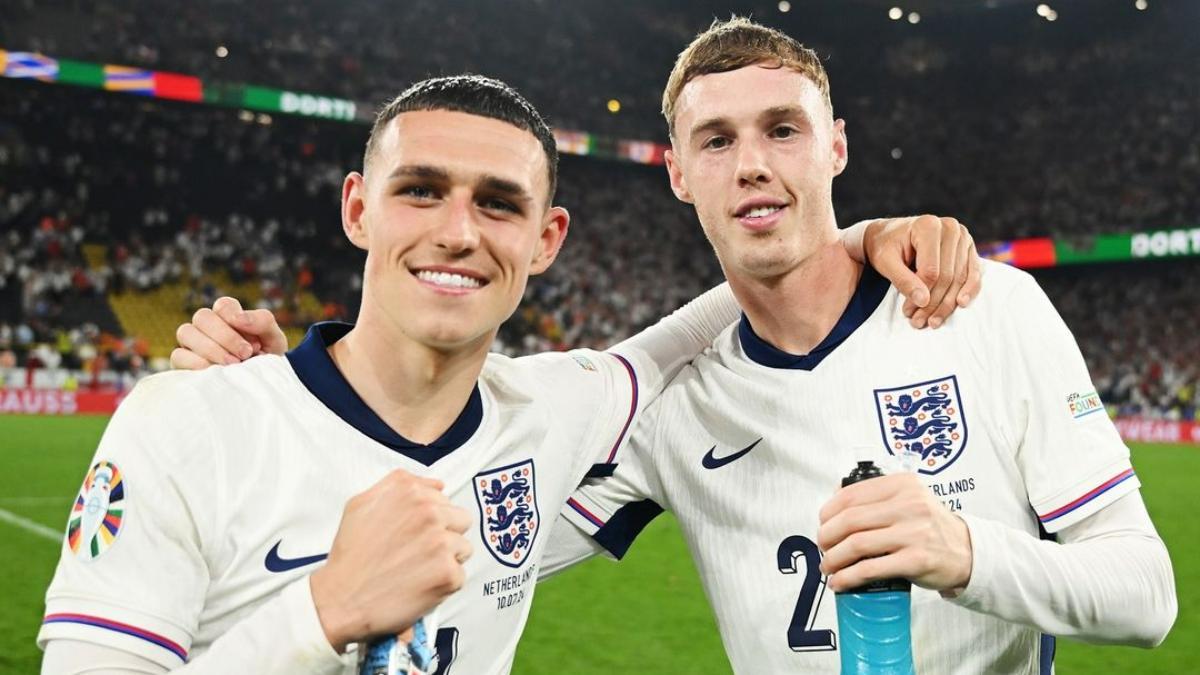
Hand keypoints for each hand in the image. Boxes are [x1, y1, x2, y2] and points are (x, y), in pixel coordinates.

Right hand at [170, 296, 288, 369]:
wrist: (259, 387)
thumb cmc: (266, 359)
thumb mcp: (273, 339)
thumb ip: (262, 321)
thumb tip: (239, 317)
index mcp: (228, 316)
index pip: (223, 305)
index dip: (234, 317)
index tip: (254, 340)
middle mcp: (206, 326)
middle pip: (202, 317)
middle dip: (226, 336)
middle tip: (246, 354)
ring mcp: (192, 344)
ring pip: (186, 332)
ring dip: (211, 348)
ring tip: (233, 364)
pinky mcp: (182, 363)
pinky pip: (178, 356)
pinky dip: (196, 362)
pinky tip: (215, 371)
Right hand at [310, 470, 472, 652]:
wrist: (340, 599)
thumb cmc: (351, 555)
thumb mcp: (362, 504)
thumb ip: (399, 485)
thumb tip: (438, 484)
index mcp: (409, 492)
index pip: (444, 500)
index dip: (431, 520)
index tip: (414, 534)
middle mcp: (429, 512)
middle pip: (461, 521)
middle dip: (445, 536)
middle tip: (418, 554)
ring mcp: (441, 542)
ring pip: (463, 548)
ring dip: (446, 560)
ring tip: (417, 570)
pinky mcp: (448, 573)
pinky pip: (460, 575)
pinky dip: (443, 584)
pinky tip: (419, 585)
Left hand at [816, 473, 972, 592]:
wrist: (967, 552)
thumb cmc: (930, 526)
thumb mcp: (909, 498)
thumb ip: (877, 497)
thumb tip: (833, 499)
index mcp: (902, 485)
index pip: (851, 494)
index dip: (828, 511)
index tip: (822, 523)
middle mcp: (909, 505)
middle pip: (850, 519)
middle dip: (827, 536)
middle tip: (822, 547)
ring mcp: (914, 533)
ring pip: (857, 544)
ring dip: (834, 558)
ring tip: (828, 566)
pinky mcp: (916, 560)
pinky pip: (871, 568)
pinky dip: (849, 577)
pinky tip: (840, 582)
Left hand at [862, 215, 981, 328]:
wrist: (890, 234)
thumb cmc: (885, 246)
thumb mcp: (885, 262)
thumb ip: (902, 280)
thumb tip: (922, 301)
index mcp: (928, 226)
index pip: (931, 270)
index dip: (921, 295)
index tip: (908, 313)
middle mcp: (950, 227)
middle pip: (947, 275)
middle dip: (933, 303)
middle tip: (918, 322)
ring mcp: (962, 236)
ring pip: (960, 278)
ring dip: (948, 303)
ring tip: (932, 321)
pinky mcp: (968, 246)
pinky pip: (973, 272)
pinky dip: (968, 290)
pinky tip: (961, 304)